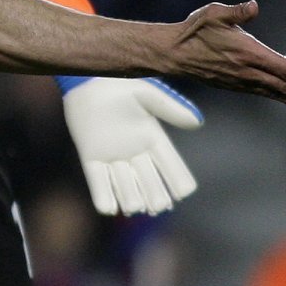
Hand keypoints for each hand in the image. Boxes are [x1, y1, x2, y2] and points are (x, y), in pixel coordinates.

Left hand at [62, 77, 201, 215]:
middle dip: (156, 197)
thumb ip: (170, 108)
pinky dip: (102, 197)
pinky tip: (108, 209)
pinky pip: (97, 183)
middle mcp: (136, 153)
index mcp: (153, 138)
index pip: (173, 168)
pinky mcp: (91, 158)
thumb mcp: (147, 94)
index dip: (179, 181)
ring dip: (130, 198)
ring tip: (133, 205)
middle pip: (152, 185)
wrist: (87, 77)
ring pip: (126, 188)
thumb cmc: (119, 83)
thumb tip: (198, 122)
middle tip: (157, 205)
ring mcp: (113, 158)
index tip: (183, 191)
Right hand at [171, 0, 285, 117]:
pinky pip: (261, 93)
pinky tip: (285, 99)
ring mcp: (240, 80)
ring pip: (273, 93)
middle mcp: (246, 70)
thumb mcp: (214, 13)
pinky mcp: (233, 85)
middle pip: (282, 86)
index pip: (281, 68)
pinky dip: (277, 97)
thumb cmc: (194, 30)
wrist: (173, 53)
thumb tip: (254, 6)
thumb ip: (236, 11)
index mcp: (247, 52)